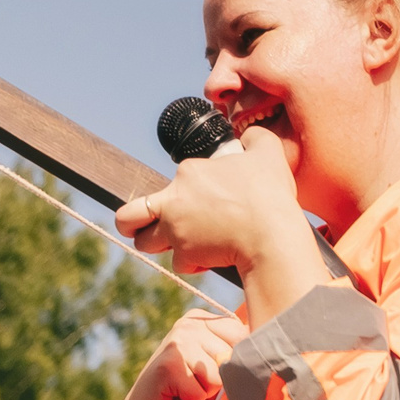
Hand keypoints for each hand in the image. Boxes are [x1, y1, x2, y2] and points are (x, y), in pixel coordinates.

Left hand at [117, 128, 304, 276]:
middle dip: (130, 223)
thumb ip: (254, 138)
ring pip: (145, 243)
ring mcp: (175, 230)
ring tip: (178, 241)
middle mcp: (173, 201)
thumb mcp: (267, 152)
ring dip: (159, 244)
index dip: (187, 190)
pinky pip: (179, 263)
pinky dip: (193, 263)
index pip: (174, 180)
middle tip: (142, 225)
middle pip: (128, 216)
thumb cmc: (269, 194)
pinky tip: (210, 256)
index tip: (208, 195)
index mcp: (189, 173)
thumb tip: (247, 135)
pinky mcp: (184, 255)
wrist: (271, 234)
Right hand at [119, 309, 247, 399]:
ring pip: (217, 377)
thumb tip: (264, 341)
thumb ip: (235, 348)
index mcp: (203, 318)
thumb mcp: (215, 363)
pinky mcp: (168, 365)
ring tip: (185, 389)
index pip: (243, 336)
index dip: (232, 362)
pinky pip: (199, 393)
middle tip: (194, 382)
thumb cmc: (188, 390)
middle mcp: (189, 324)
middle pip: (231, 358)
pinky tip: (174, 398)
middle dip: (218, 379)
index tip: (209, 369)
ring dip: (204, 392)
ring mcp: (177, 342)